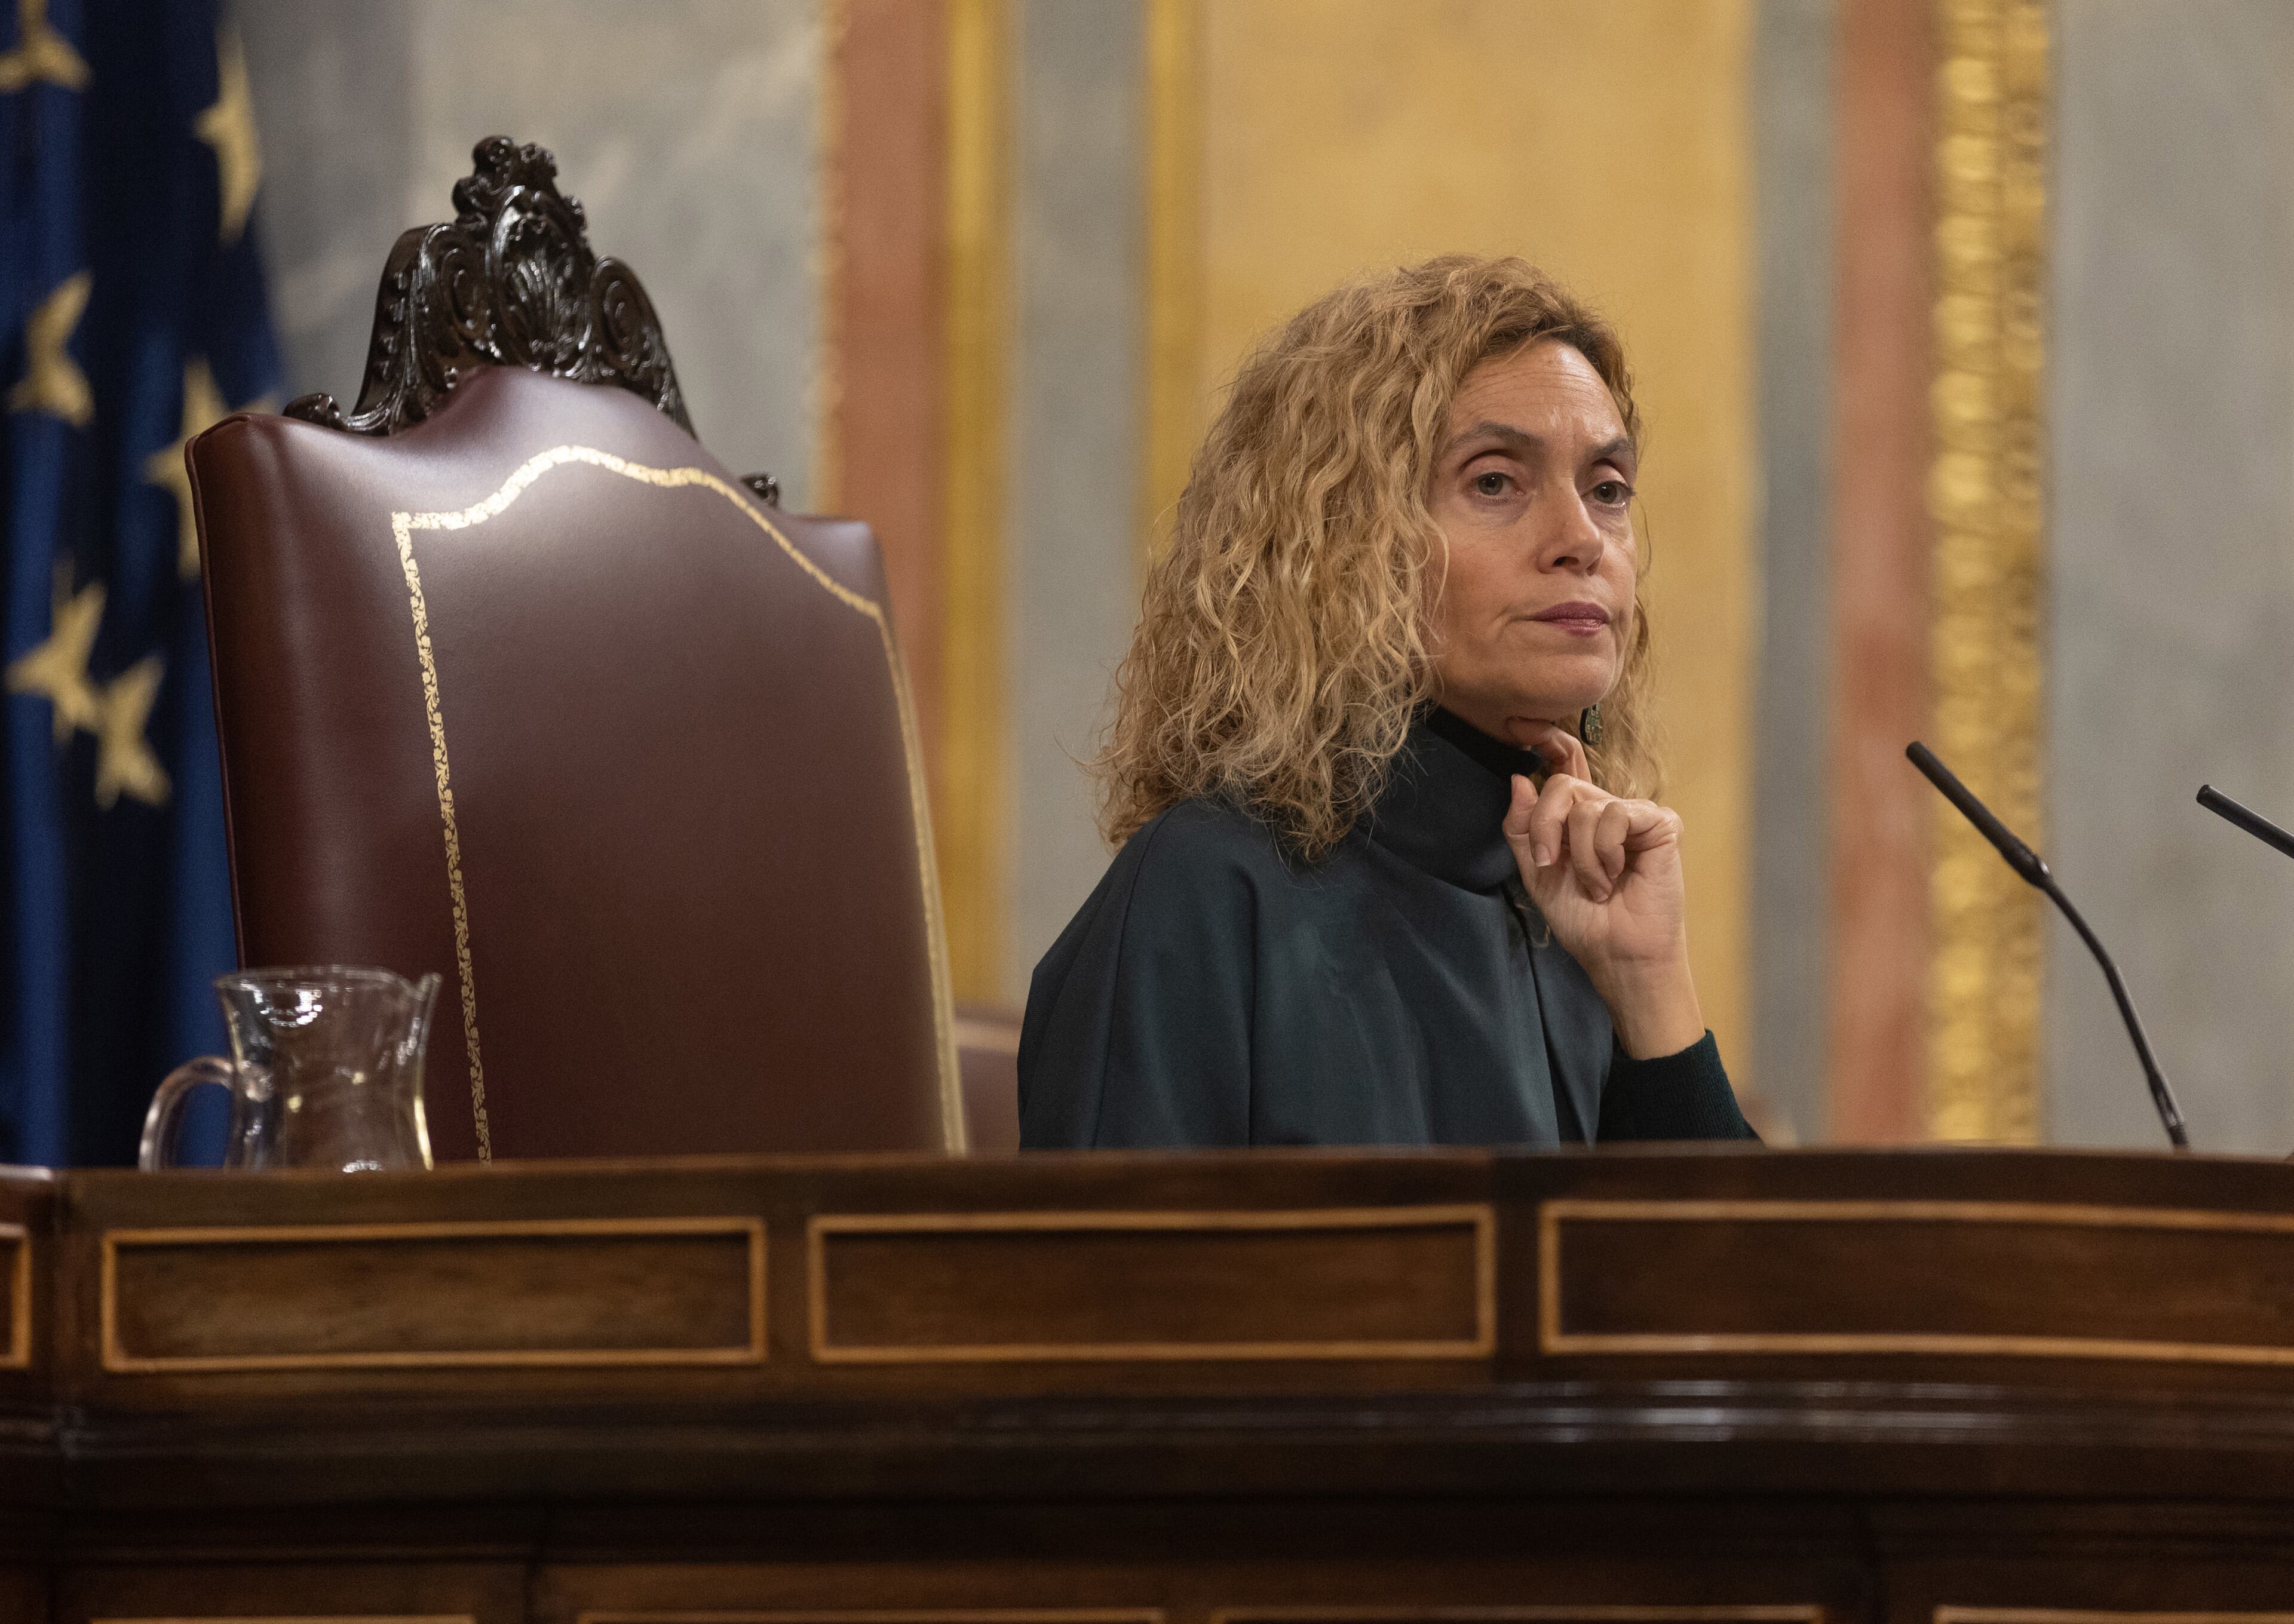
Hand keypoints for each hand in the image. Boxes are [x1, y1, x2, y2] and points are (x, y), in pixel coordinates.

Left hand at [1500, 722, 1703, 1058]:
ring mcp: (1635, 813)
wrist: (1614, 952)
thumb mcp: (1536, 871)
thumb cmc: (1582, 917)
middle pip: (1560, 784)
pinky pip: (1615, 815)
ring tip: (1596, 884)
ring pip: (1585, 804)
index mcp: (1578, 816)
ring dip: (1580, 857)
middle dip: (1545, 828)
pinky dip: (1604, 852)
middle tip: (1550, 864)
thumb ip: (1523, 827)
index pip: (1564, 764)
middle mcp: (1606, 807)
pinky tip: (1616, 876)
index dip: (1547, 740)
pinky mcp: (1660, 824)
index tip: (1523, 726)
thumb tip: (1518, 778)